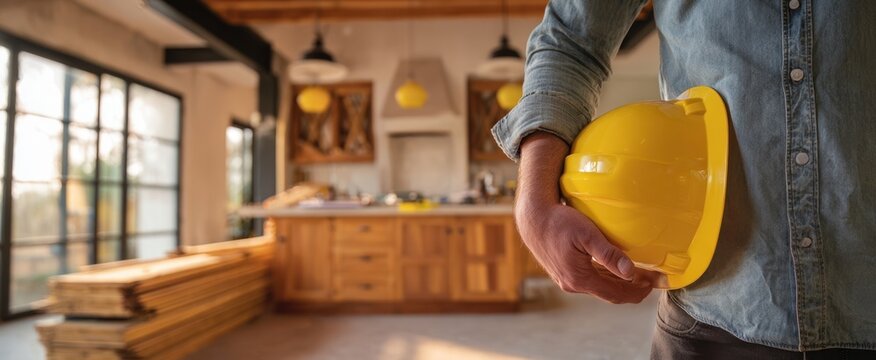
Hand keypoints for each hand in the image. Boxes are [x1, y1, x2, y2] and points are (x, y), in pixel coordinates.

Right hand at [516, 132, 661, 303]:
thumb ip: (609, 254)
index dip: (637, 291)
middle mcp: (572, 285)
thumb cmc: (559, 222)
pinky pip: (590, 280)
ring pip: (599, 287)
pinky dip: (606, 278)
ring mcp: (566, 280)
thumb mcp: (587, 235)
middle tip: (651, 279)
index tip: (654, 283)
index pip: (616, 294)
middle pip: (609, 294)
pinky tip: (615, 270)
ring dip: (619, 283)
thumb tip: (630, 272)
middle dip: (632, 288)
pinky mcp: (563, 273)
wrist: (533, 219)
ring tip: (638, 275)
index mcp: (580, 278)